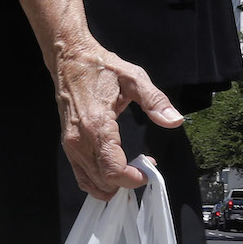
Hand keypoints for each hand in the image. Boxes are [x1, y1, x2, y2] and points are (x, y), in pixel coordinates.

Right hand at [13, 0, 183, 200]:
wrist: (69, 59)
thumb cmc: (101, 67)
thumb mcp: (134, 78)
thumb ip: (156, 101)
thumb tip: (175, 121)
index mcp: (97, 126)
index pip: (114, 171)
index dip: (134, 178)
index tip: (149, 168)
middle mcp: (80, 141)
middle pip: (104, 182)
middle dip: (127, 181)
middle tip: (143, 165)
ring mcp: (71, 146)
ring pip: (92, 184)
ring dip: (113, 184)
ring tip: (130, 168)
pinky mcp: (67, 147)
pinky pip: (82, 177)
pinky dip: (98, 182)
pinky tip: (113, 172)